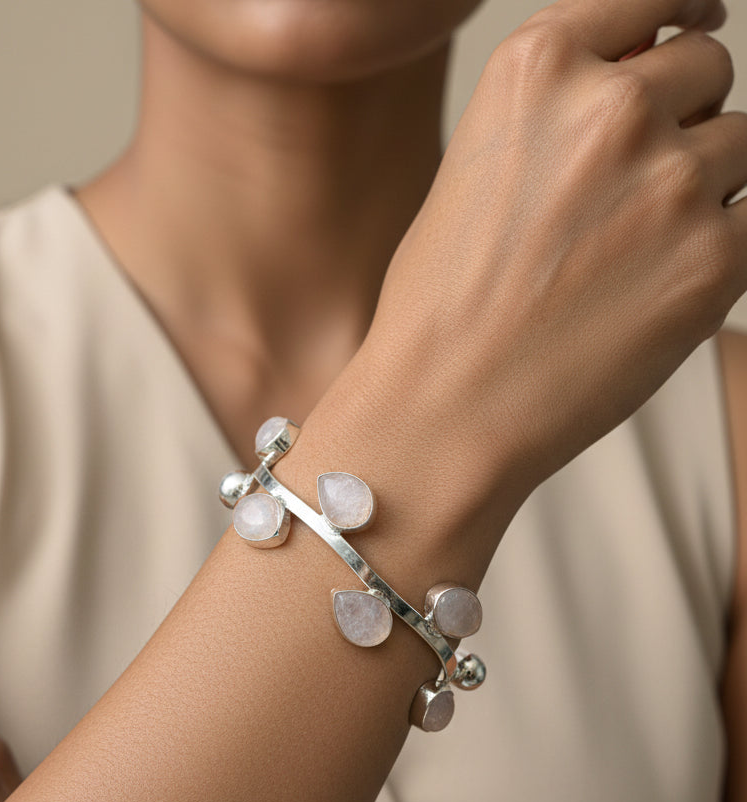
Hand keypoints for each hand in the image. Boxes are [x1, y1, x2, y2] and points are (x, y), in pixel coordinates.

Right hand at [364, 0, 744, 505]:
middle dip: (681, 116)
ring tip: (626, 256)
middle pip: (707, 68)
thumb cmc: (441, 304)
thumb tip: (643, 83)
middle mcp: (611, 109)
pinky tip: (648, 291)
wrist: (444, 406)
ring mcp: (672, 182)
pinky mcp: (716, 261)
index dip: (680, 6)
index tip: (697, 15)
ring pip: (739, 145)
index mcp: (536, 71)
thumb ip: (558, 115)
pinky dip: (715, 249)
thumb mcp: (475, 172)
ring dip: (701, 186)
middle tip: (630, 191)